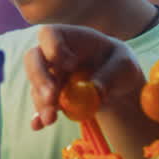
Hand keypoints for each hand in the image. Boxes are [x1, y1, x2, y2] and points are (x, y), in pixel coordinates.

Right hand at [24, 25, 143, 129]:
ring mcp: (50, 75)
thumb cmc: (120, 65)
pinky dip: (39, 115)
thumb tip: (95, 90)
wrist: (118, 85)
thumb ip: (110, 74)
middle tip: (51, 98)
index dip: (53, 48)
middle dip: (40, 78)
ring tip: (51, 119)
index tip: (70, 65)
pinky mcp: (51, 95)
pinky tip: (38, 125)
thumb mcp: (125, 65)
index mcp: (70, 37)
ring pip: (36, 85)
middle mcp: (53, 54)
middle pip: (33, 58)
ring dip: (42, 102)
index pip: (49, 34)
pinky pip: (40, 104)